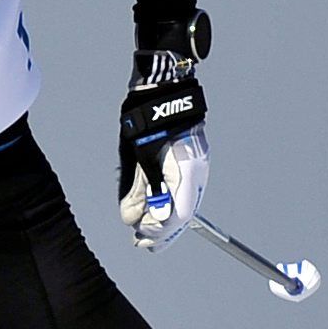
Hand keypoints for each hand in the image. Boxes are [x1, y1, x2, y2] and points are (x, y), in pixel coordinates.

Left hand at [115, 40, 208, 250]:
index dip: (160, 231)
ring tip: (142, 232)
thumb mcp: (139, 156)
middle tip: (142, 244)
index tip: (142, 238)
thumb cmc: (150, 117)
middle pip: (182, 212)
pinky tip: (146, 211)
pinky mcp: (184, 161)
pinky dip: (161, 203)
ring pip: (178, 202)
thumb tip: (133, 219)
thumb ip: (139, 190)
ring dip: (160, 220)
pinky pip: (176, 189)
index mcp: (187, 170)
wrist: (161, 85)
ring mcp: (192, 166)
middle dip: (161, 232)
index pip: (179, 213)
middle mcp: (194, 171)